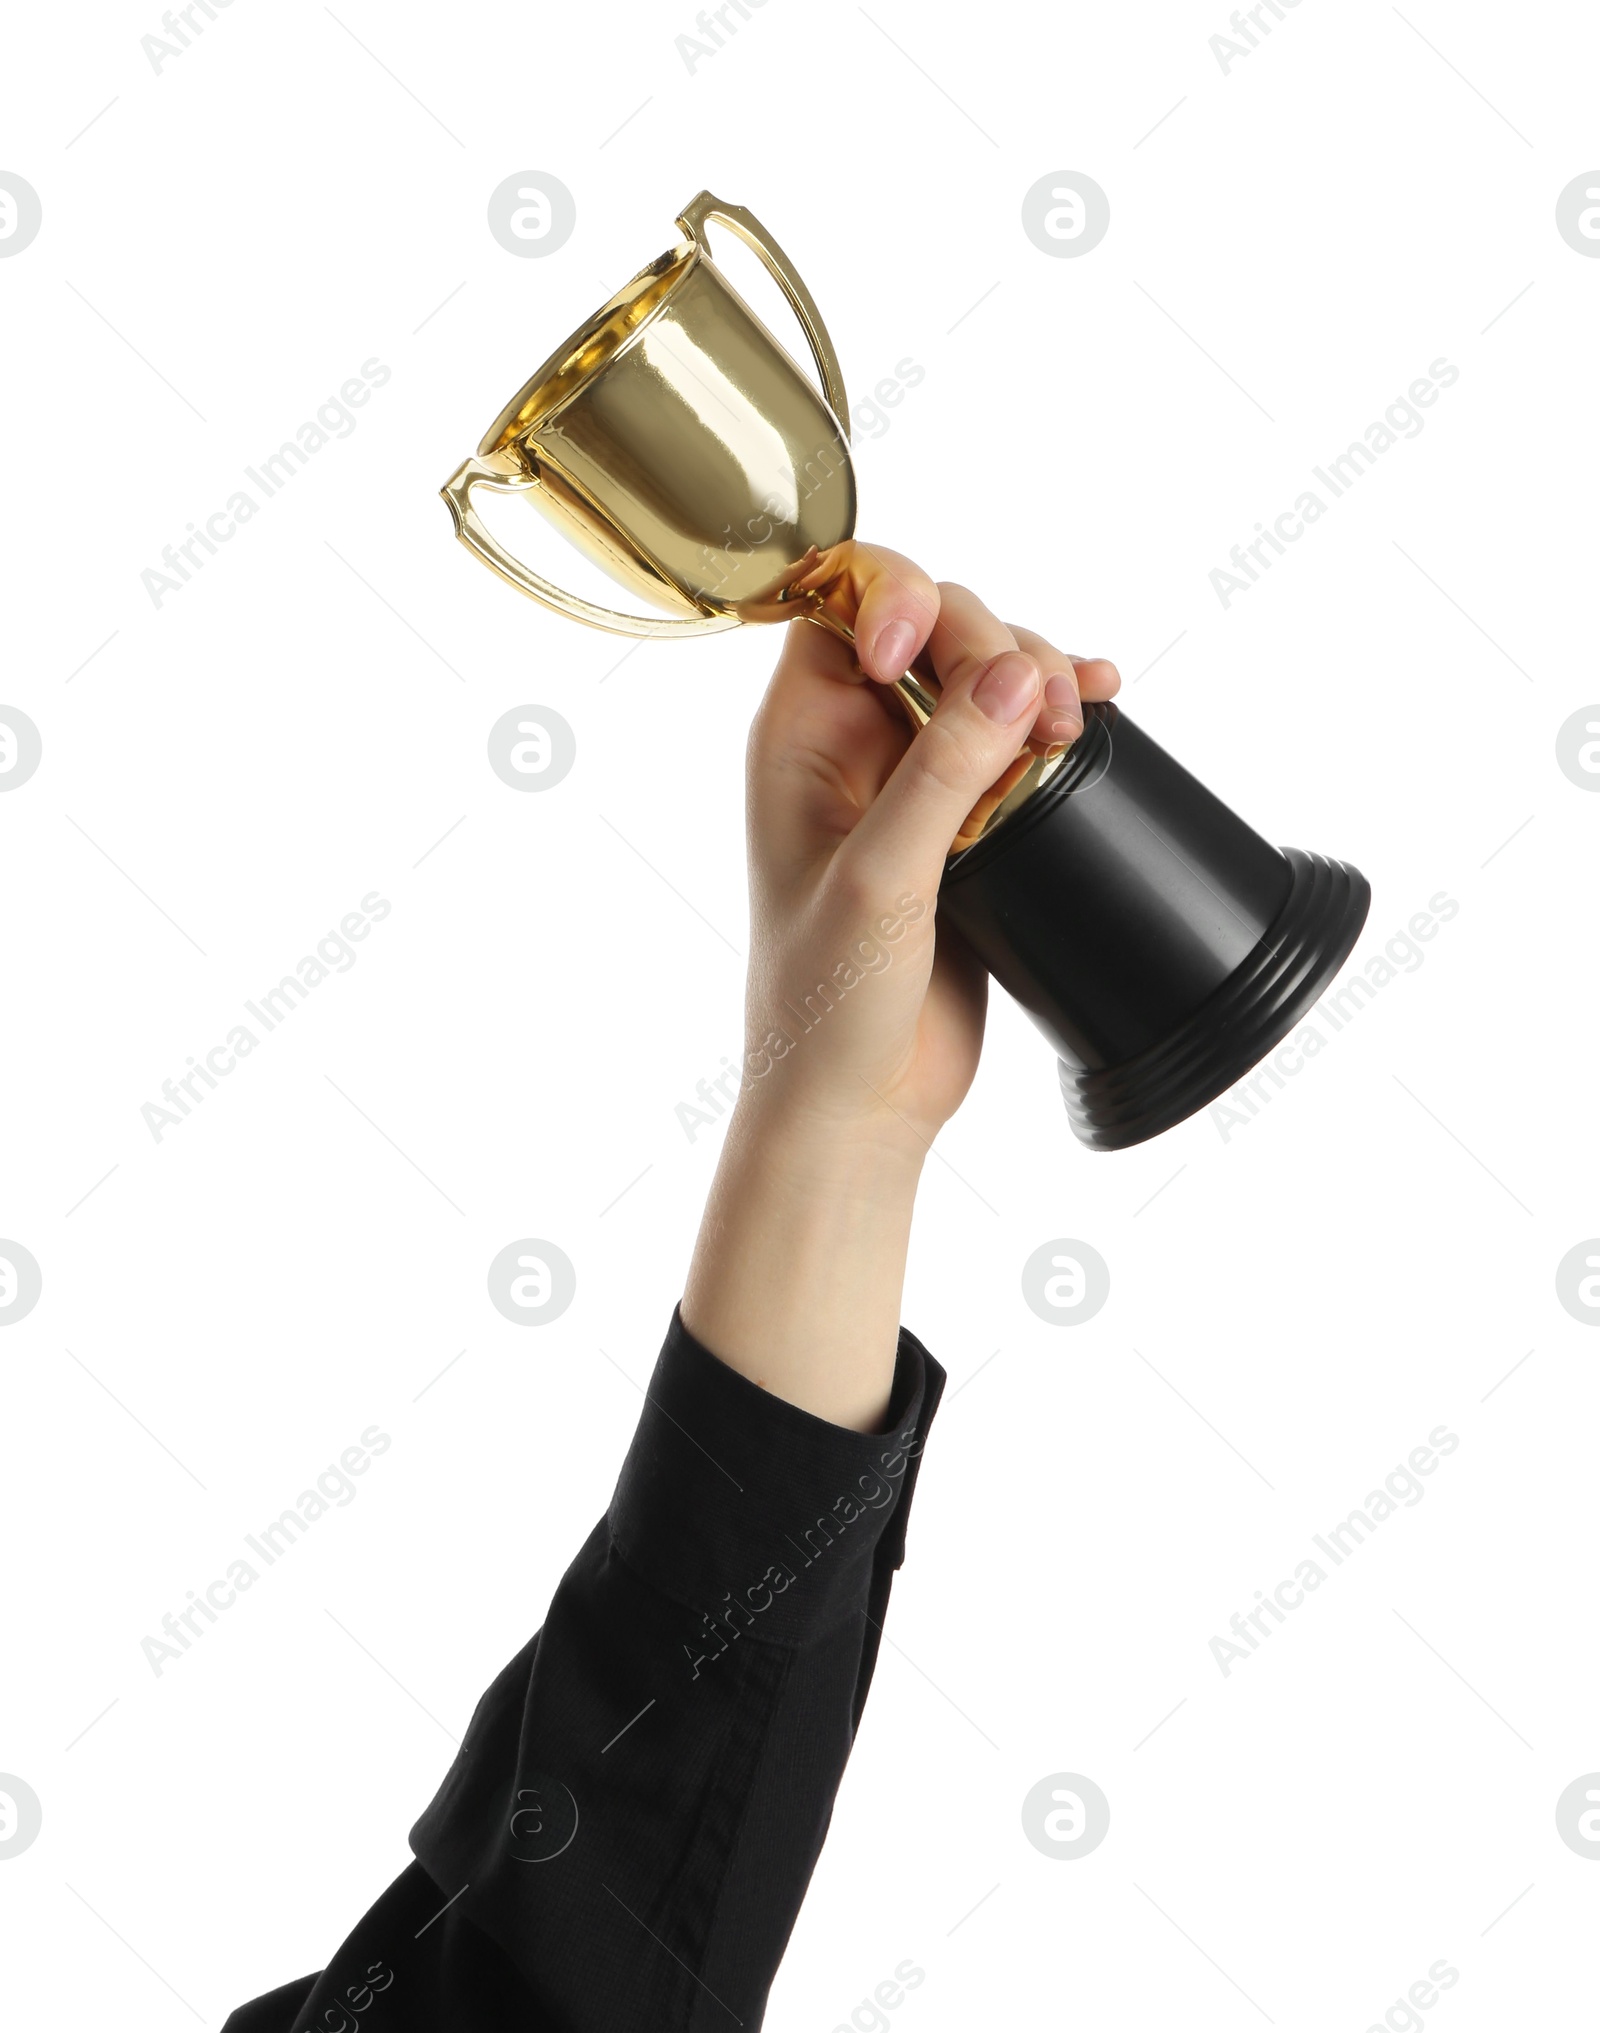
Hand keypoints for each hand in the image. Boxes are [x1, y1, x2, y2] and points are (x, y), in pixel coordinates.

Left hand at [680, 545, 1119, 1428]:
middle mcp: (853, 745)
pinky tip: (1102, 705)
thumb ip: (944, 773)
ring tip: (1072, 725)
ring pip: (983, 673)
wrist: (862, 1104)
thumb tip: (1013, 673)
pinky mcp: (969, 820)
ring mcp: (915, 780)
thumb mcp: (883, 880)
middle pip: (930, 625)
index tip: (928, 649)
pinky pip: (1018, 734)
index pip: (839, 606)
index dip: (891, 598)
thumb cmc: (828, 1002)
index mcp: (799, 739)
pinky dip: (1060, 710)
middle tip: (1045, 711)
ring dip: (1036, 674)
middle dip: (994, 642)